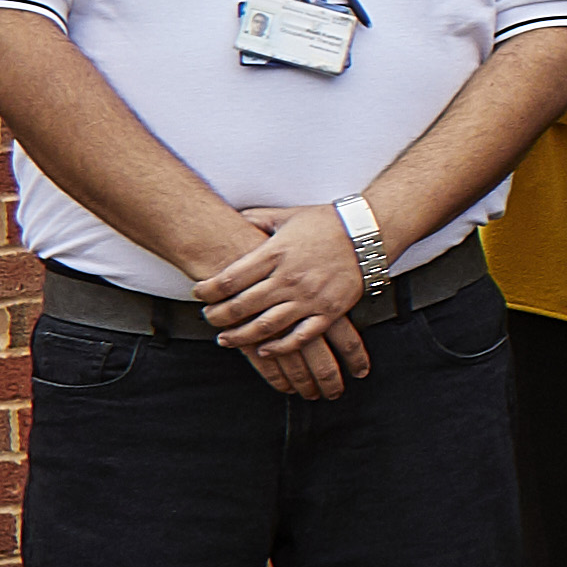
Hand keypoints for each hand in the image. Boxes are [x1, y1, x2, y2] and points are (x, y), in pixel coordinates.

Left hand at [196, 207, 372, 395]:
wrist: (367, 233)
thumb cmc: (326, 222)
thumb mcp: (287, 215)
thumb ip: (258, 219)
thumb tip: (234, 218)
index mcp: (275, 253)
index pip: (230, 278)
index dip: (209, 289)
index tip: (199, 293)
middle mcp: (289, 278)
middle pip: (242, 305)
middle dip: (218, 316)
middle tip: (209, 318)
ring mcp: (309, 297)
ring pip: (266, 326)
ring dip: (241, 336)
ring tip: (226, 340)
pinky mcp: (329, 311)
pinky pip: (301, 336)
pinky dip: (280, 347)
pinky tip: (265, 351)